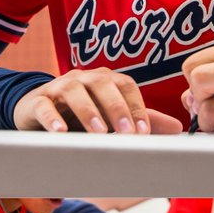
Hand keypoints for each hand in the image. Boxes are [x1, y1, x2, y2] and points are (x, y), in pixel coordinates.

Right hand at [13, 69, 181, 134]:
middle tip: (126, 133)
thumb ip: (139, 121)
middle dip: (116, 108)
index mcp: (104, 80)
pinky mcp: (36, 101)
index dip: (136, 107)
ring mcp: (58, 87)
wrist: (36, 111)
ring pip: (74, 91)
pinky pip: (44, 105)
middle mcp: (83, 78)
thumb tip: (177, 128)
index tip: (143, 133)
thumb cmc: (78, 115)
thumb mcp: (109, 118)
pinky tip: (60, 132)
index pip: (125, 85)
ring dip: (88, 111)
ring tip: (98, 132)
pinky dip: (52, 117)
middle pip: (102, 84)